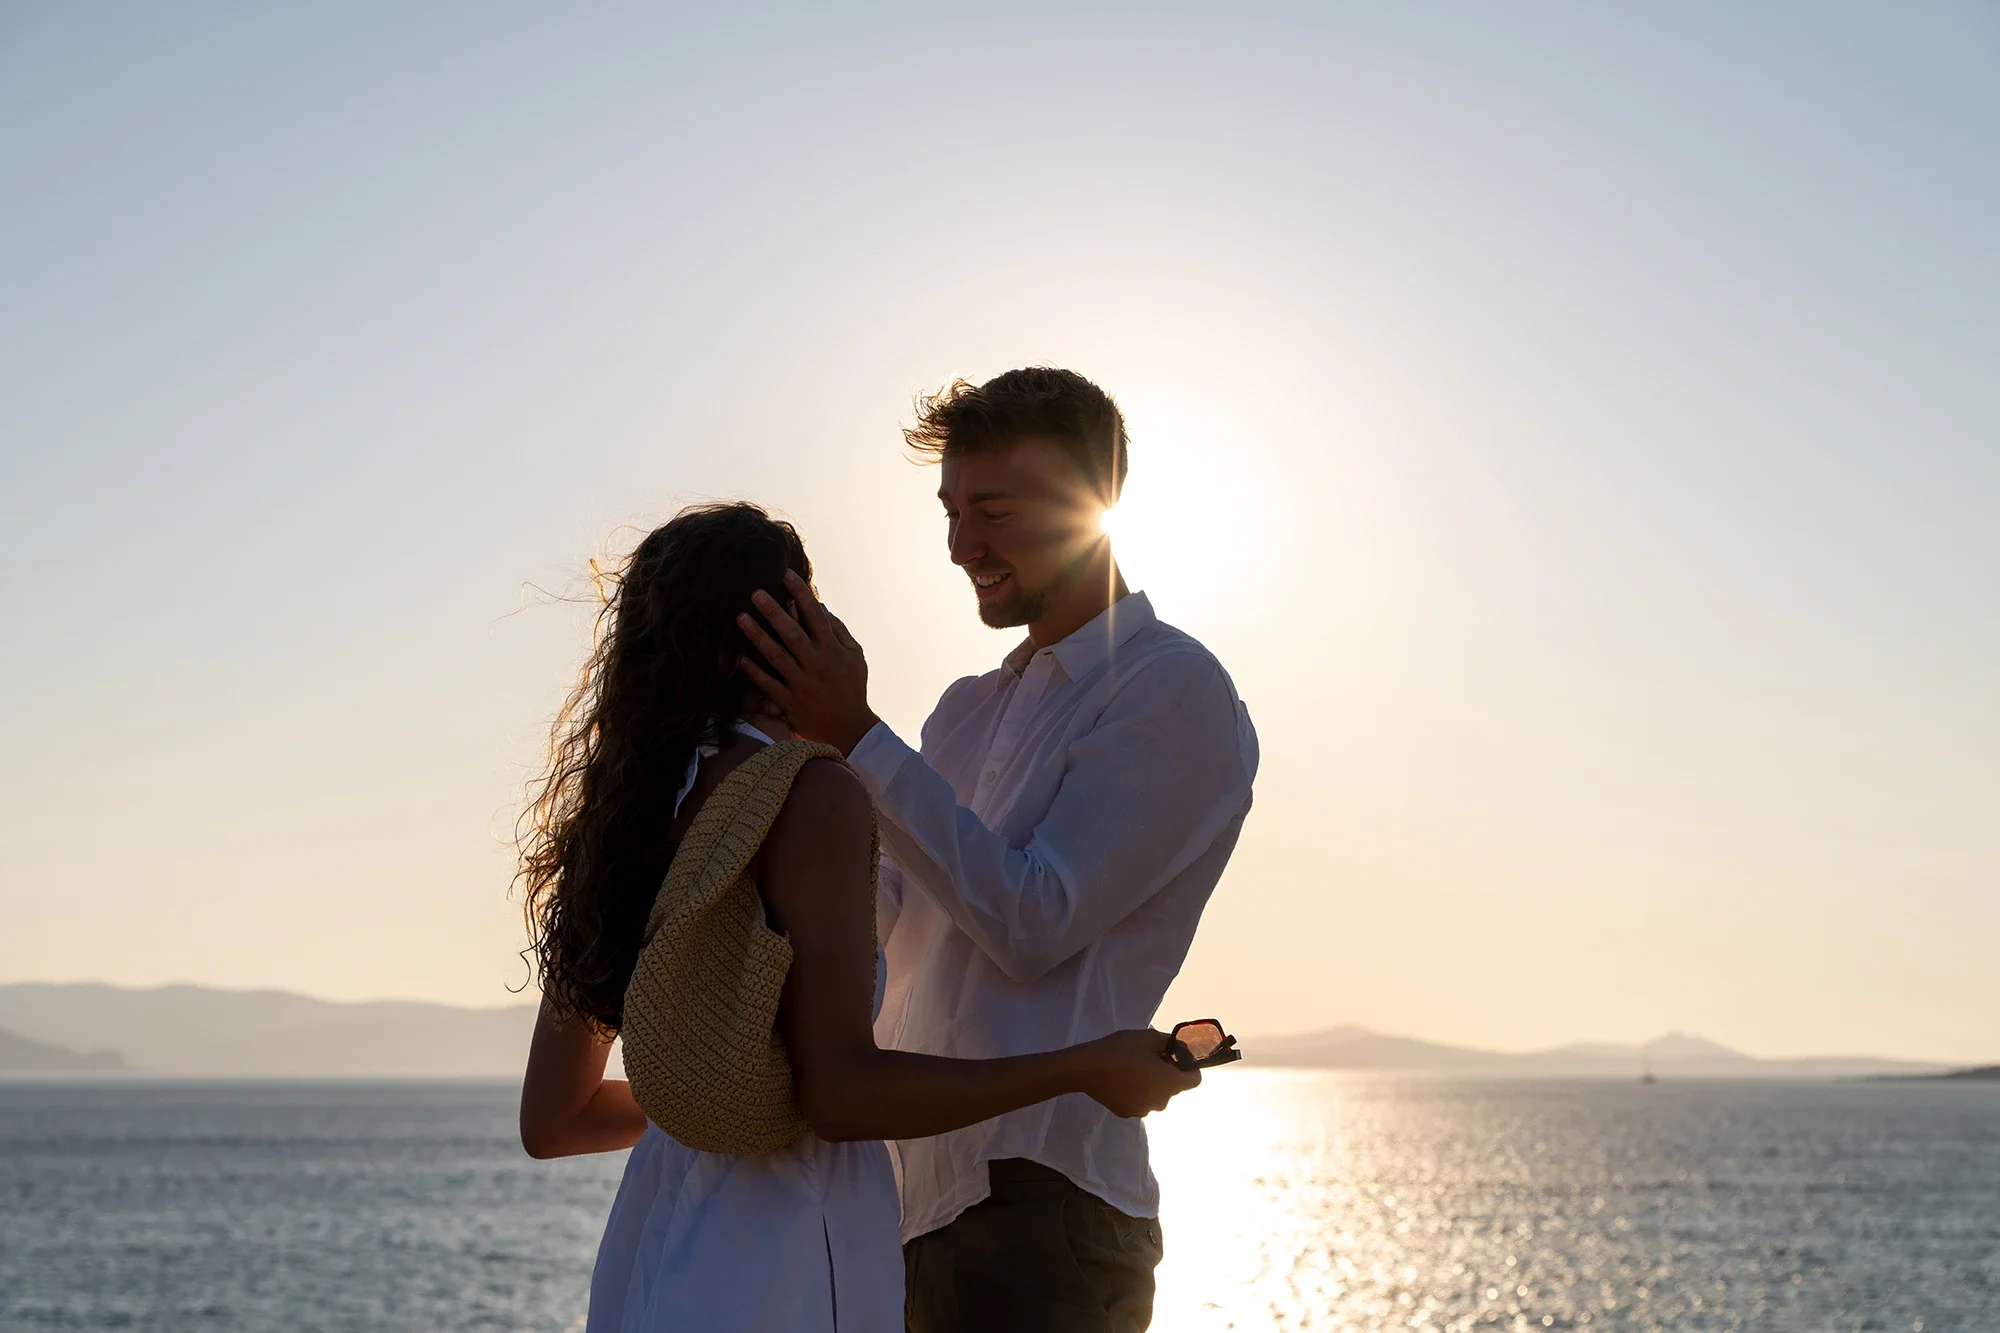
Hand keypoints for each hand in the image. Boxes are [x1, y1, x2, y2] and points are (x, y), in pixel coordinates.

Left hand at [737, 572, 879, 755]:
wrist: (850, 729)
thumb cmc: (852, 688)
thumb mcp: (855, 657)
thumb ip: (839, 631)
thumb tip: (821, 607)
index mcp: (833, 651)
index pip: (816, 617)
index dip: (801, 594)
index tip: (787, 576)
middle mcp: (816, 665)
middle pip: (792, 633)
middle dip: (774, 611)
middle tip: (756, 593)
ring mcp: (802, 684)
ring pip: (776, 656)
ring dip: (757, 636)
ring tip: (741, 617)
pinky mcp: (789, 702)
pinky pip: (768, 684)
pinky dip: (754, 671)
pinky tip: (739, 657)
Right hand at [1074, 1028, 1200, 1118]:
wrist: (1086, 1068)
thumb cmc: (1121, 1050)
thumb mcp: (1148, 1037)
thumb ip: (1170, 1042)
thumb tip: (1179, 1048)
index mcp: (1171, 1083)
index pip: (1195, 1080)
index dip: (1189, 1066)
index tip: (1173, 1056)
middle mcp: (1161, 1102)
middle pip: (1173, 1088)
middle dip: (1166, 1073)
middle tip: (1148, 1057)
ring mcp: (1143, 1111)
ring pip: (1155, 1095)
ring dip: (1150, 1084)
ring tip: (1132, 1068)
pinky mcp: (1126, 1113)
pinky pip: (1138, 1101)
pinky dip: (1135, 1092)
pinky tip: (1120, 1079)